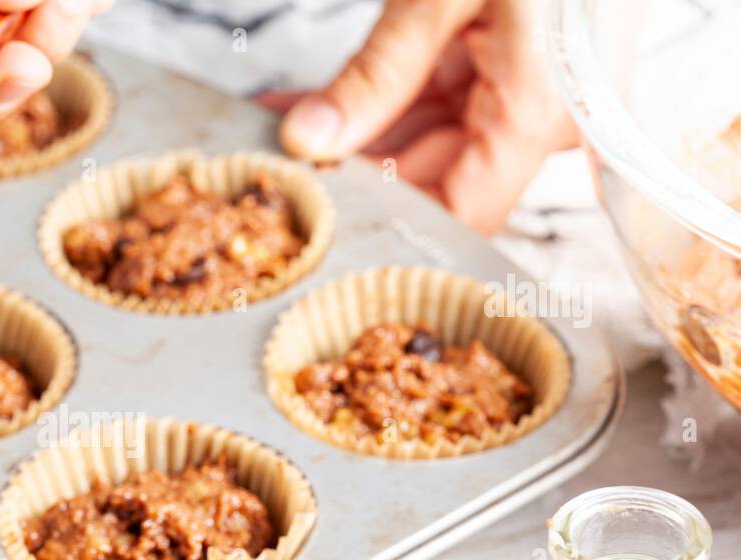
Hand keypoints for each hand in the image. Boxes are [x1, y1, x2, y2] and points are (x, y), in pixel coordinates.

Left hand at [260, 0, 577, 233]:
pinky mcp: (505, 68)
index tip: (317, 226)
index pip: (461, 218)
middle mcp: (539, 119)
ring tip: (281, 136)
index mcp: (539, 114)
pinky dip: (372, 106)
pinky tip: (309, 108)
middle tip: (278, 176)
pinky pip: (431, 105)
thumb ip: (377, 73)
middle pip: (434, 184)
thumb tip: (311, 141)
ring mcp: (523, 94)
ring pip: (423, 147)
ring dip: (352, 144)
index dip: (388, 231)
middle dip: (353, 181)